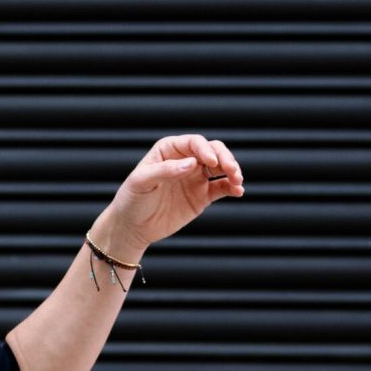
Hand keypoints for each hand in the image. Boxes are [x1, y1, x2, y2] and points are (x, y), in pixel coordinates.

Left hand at [101, 133, 244, 255]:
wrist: (133, 227)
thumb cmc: (132, 199)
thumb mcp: (142, 182)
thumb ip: (165, 171)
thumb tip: (192, 163)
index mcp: (169, 150)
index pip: (193, 143)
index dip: (205, 149)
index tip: (211, 162)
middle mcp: (185, 160)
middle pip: (213, 151)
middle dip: (225, 158)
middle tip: (232, 171)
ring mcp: (196, 177)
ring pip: (221, 168)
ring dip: (232, 171)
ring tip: (237, 181)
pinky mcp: (202, 196)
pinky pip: (222, 188)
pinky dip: (232, 187)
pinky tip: (238, 191)